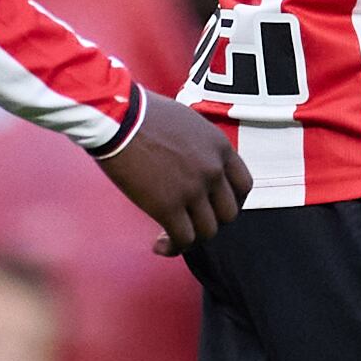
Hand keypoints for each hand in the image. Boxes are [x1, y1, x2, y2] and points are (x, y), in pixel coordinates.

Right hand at [99, 85, 250, 254]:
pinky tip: (159, 245)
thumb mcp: (186, 122)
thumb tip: (193, 163)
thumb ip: (199, 146)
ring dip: (192, 238)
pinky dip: (173, 247)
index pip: (243, 185)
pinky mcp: (168, 206)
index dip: (231, 201)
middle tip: (190, 221)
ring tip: (171, 236)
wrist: (117, 117)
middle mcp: (213, 170)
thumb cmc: (142, 113)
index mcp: (220, 147)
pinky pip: (183, 239)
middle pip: (229, 213)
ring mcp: (193, 190)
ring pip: (208, 231)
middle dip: (211, 221)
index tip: (214, 206)